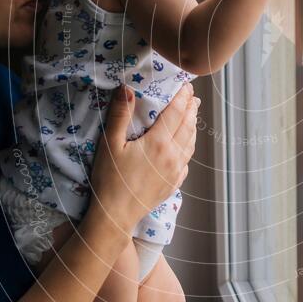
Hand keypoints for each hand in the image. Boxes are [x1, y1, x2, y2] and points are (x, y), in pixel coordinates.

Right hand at [87, 83, 198, 238]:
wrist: (115, 216)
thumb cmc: (109, 180)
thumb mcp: (109, 144)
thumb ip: (120, 115)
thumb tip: (127, 89)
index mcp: (158, 143)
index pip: (176, 113)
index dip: (182, 97)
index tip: (187, 85)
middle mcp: (172, 155)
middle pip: (187, 126)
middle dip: (191, 109)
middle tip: (193, 96)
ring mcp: (175, 171)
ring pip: (190, 143)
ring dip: (193, 126)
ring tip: (193, 116)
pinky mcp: (173, 183)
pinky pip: (186, 160)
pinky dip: (189, 146)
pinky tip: (185, 145)